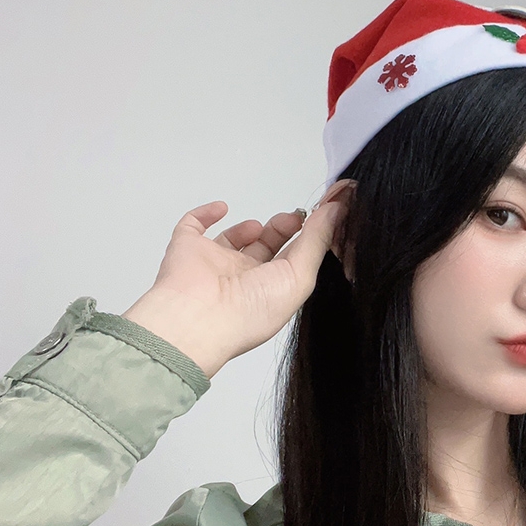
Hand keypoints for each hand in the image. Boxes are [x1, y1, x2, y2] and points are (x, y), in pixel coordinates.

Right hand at [122, 180, 354, 378]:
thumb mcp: (299, 276)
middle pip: (267, 248)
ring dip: (251, 227)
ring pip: (235, 239)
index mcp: (272, 291)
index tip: (319, 215)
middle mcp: (245, 279)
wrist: (199, 317)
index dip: (307, 237)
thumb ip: (318, 241)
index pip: (293, 261)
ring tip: (261, 225)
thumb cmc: (252, 310)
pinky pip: (193, 226)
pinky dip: (207, 213)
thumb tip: (337, 209)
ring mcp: (215, 264)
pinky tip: (222, 208)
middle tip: (294, 217)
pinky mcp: (187, 248)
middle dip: (283, 229)